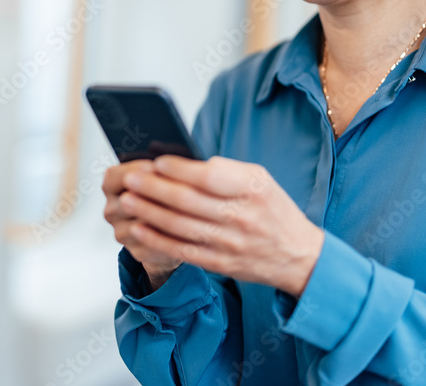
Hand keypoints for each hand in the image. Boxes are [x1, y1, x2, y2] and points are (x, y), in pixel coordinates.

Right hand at [102, 160, 183, 288]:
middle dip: (155, 194)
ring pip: (143, 223)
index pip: (115, 176)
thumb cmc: (161, 195)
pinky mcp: (136, 251)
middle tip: (179, 188)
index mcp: (111, 185)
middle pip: (129, 200)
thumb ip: (159, 169)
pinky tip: (185, 228)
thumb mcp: (157, 175)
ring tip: (187, 208)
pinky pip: (153, 243)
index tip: (157, 167)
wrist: (163, 229)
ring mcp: (121, 232)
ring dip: (165, 216)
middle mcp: (112, 209)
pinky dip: (170, 236)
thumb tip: (176, 165)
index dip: (136, 170)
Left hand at [114, 155, 324, 297]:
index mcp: (252, 190)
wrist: (298, 256)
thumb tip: (182, 162)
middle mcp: (241, 217)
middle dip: (153, 188)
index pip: (209, 176)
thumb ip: (226, 170)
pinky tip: (138, 228)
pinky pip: (182, 251)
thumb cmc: (273, 210)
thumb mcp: (260, 181)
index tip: (156, 161)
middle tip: (129, 177)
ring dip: (148, 212)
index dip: (179, 169)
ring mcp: (229, 244)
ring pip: (179, 226)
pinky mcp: (220, 264)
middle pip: (187, 201)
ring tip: (126, 199)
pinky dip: (157, 239)